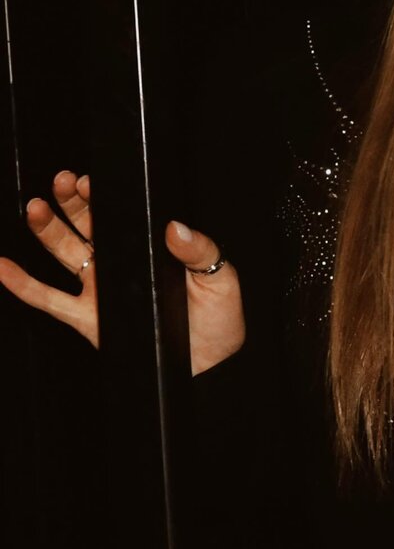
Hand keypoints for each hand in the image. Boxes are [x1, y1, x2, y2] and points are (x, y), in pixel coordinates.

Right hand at [0, 171, 244, 374]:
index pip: (121, 213)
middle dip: (72, 201)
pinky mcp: (88, 317)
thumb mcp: (218, 277)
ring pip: (65, 252)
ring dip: (47, 230)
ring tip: (35, 209)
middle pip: (87, 225)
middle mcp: (120, 263)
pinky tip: (3, 266)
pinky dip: (22, 284)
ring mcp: (100, 288)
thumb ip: (198, 251)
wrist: (209, 367)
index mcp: (150, 247)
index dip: (102, 196)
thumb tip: (176, 228)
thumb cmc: (218, 319)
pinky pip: (48, 299)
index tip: (89, 182)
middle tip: (63, 182)